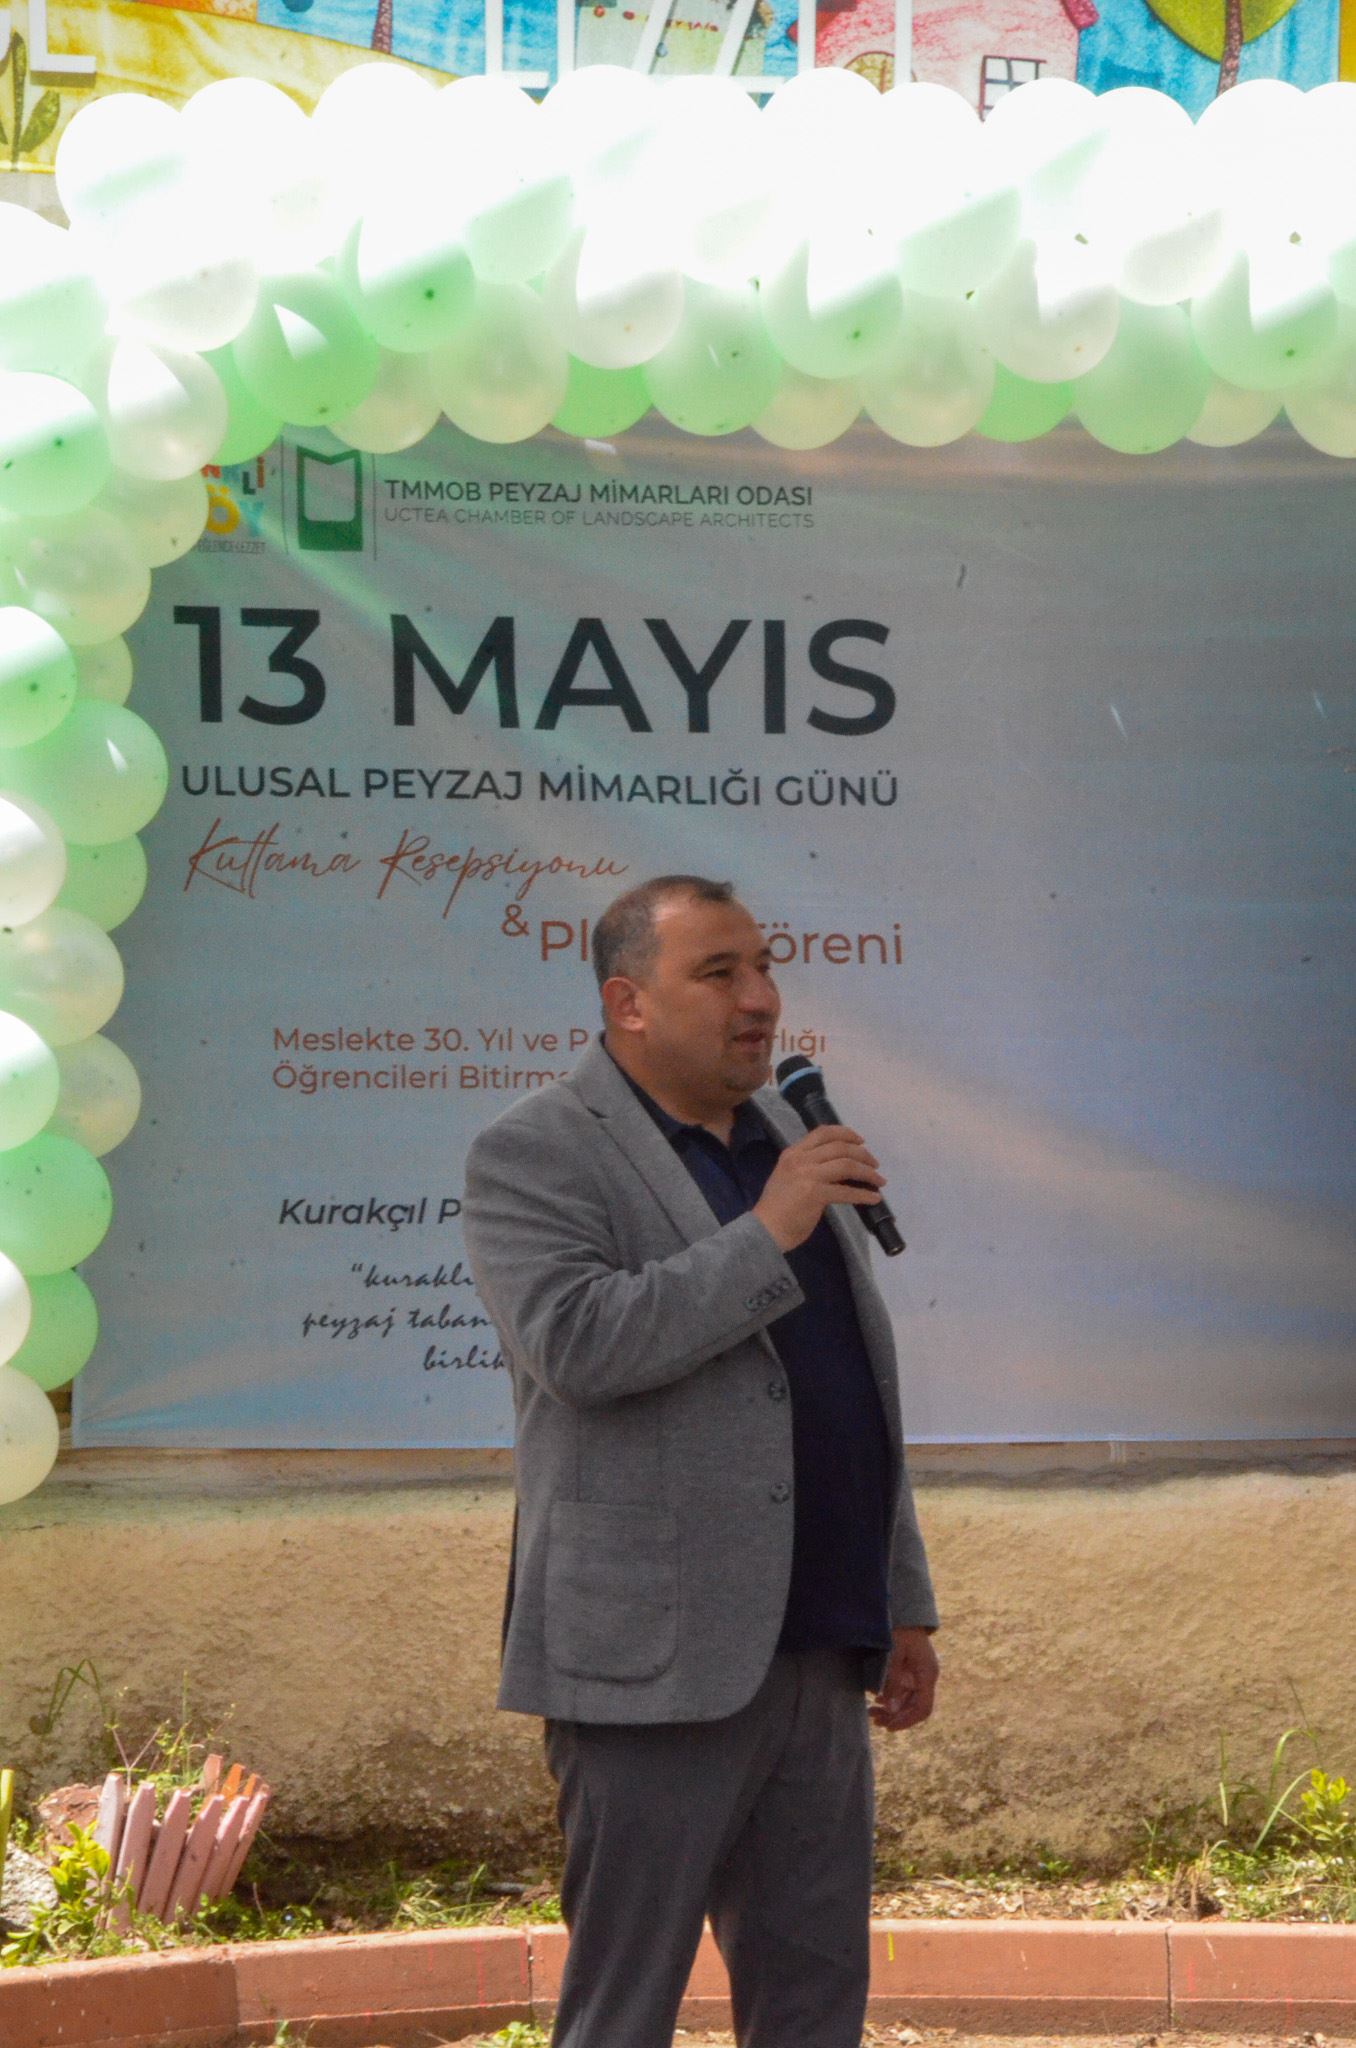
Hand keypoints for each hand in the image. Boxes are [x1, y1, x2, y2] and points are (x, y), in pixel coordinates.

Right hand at [752, 1125, 885, 1251]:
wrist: (764, 1230)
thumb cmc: (776, 1208)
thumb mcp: (789, 1176)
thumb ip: (809, 1168)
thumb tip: (838, 1170)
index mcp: (792, 1153)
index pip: (823, 1132)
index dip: (845, 1133)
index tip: (860, 1141)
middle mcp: (800, 1159)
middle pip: (840, 1147)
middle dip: (863, 1154)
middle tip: (874, 1165)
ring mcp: (807, 1175)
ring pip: (847, 1165)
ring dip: (868, 1173)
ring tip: (879, 1181)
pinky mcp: (815, 1194)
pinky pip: (847, 1191)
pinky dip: (864, 1194)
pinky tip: (874, 1199)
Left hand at [868, 1627, 938, 1732]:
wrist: (904, 1612)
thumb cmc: (899, 1629)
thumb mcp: (894, 1654)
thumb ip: (893, 1681)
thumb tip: (891, 1709)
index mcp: (927, 1674)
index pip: (923, 1708)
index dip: (907, 1721)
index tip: (889, 1727)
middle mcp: (926, 1677)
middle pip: (914, 1707)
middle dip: (895, 1717)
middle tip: (874, 1721)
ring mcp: (919, 1675)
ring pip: (908, 1701)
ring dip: (891, 1710)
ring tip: (872, 1713)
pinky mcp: (911, 1671)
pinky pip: (903, 1691)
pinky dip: (891, 1698)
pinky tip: (877, 1700)